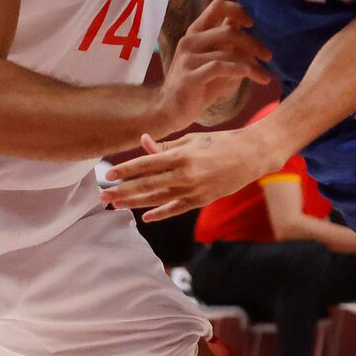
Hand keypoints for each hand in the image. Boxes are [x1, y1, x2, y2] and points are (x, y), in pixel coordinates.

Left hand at [102, 126, 273, 221]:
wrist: (252, 155)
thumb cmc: (220, 142)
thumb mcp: (192, 139)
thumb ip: (167, 145)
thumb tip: (143, 143)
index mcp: (182, 155)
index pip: (146, 164)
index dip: (126, 170)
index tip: (108, 174)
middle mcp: (186, 174)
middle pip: (147, 185)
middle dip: (123, 191)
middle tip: (103, 196)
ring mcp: (194, 189)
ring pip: (158, 199)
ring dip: (135, 203)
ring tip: (117, 205)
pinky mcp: (202, 199)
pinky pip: (176, 208)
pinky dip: (160, 213)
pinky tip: (145, 216)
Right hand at [154, 0, 268, 132]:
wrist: (172, 110)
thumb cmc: (199, 85)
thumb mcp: (217, 62)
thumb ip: (230, 47)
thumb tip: (252, 37)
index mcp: (196, 32)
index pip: (217, 6)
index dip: (238, 10)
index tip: (252, 24)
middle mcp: (190, 40)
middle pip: (229, 30)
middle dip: (254, 43)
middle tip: (268, 56)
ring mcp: (188, 58)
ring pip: (228, 52)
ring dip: (253, 65)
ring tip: (265, 76)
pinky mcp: (190, 76)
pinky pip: (221, 67)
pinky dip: (241, 70)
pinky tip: (254, 76)